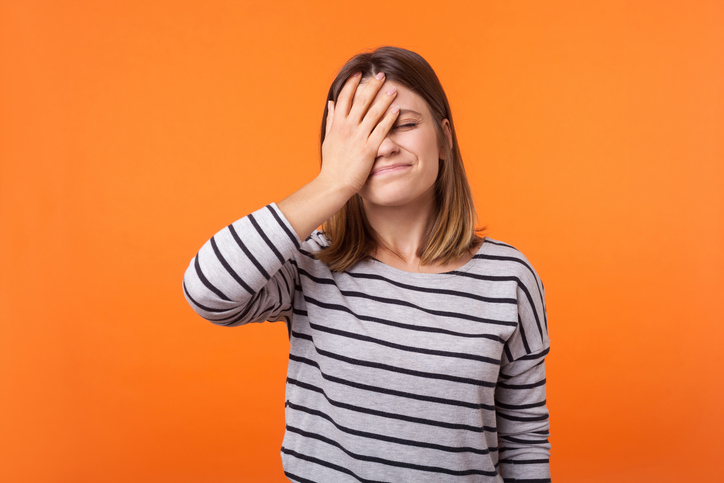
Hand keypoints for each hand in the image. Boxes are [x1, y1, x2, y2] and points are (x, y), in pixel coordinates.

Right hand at [319, 71, 399, 194]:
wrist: (333, 184)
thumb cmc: (331, 164)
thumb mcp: (328, 139)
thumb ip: (331, 120)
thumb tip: (331, 102)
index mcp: (337, 124)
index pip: (344, 98)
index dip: (352, 84)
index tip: (359, 73)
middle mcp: (347, 128)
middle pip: (361, 101)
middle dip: (372, 86)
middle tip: (381, 74)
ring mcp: (358, 137)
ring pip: (373, 113)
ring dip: (384, 99)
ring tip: (394, 89)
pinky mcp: (368, 149)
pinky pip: (381, 130)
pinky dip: (389, 119)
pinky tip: (397, 110)